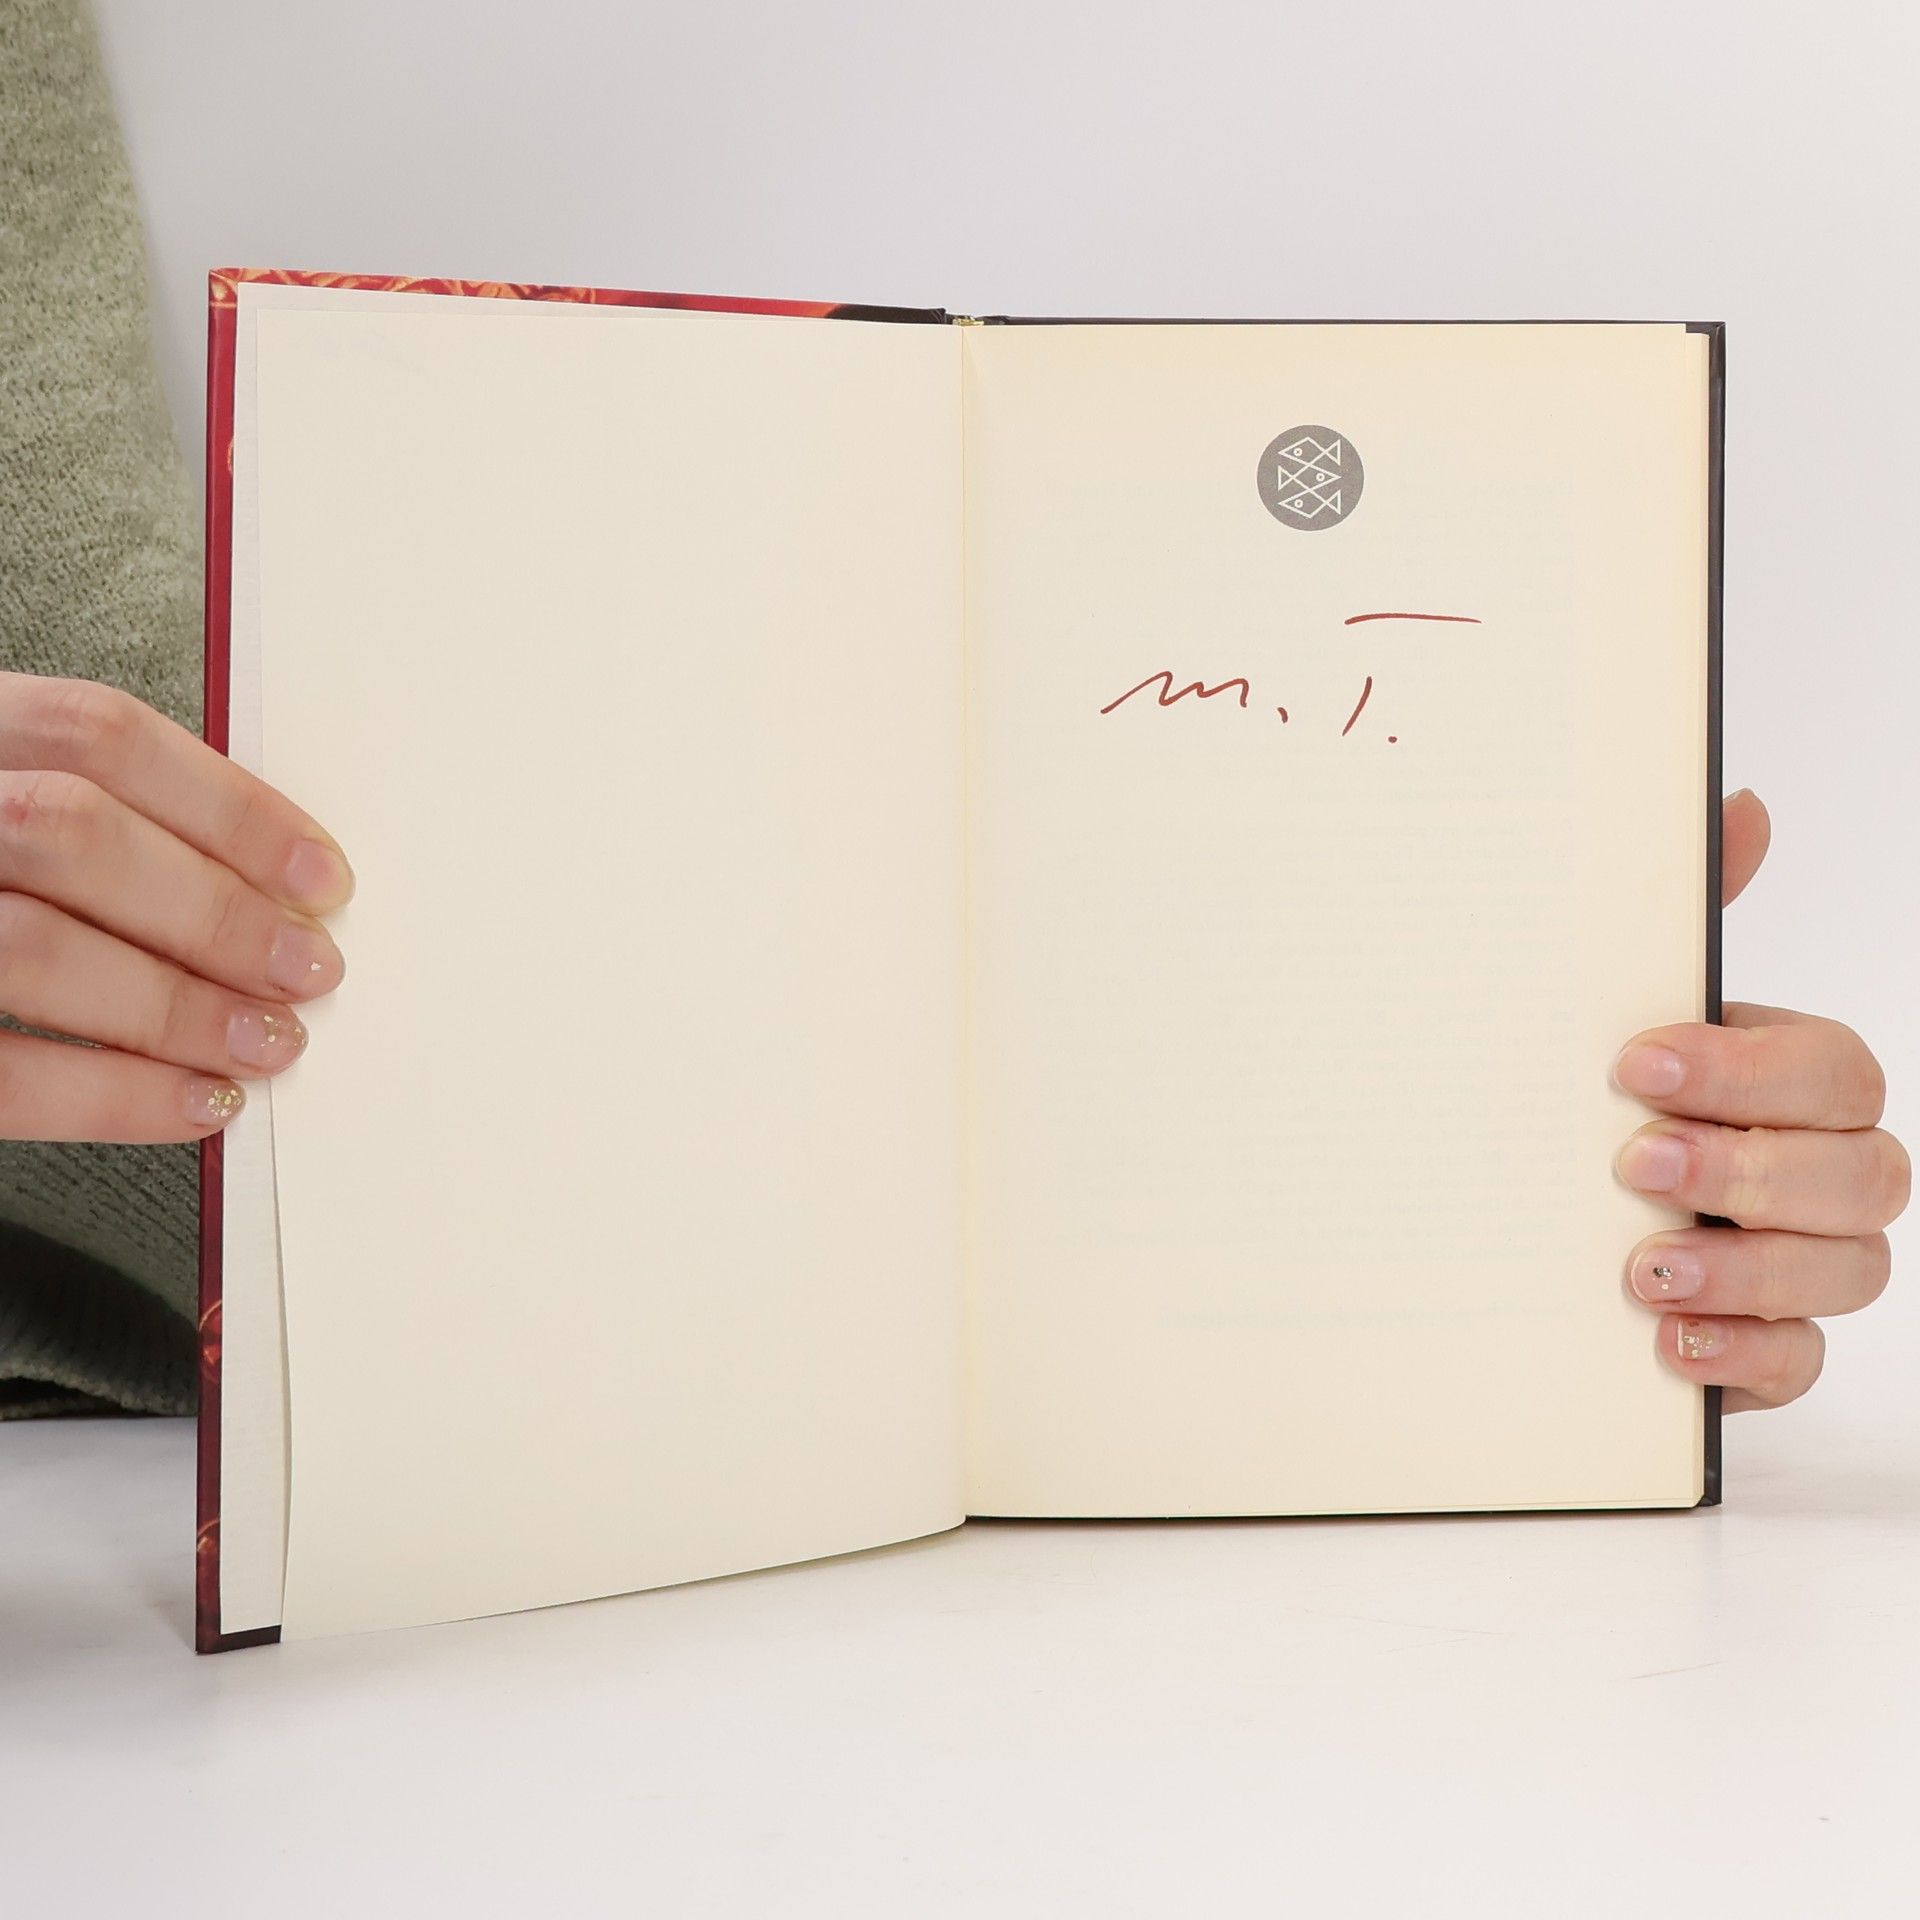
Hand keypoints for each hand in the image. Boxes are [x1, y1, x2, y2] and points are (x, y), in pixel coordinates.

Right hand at [0, 673, 350, 1141]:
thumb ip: (77, 814)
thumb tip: (259, 882)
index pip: (95, 734)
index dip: (228, 805)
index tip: (320, 875)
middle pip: (72, 833)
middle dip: (213, 910)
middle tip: (306, 968)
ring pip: (32, 947)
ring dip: (176, 1006)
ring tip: (266, 1043)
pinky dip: (109, 1096)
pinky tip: (192, 1103)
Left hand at [1611, 790, 1905, 1408]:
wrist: (1532, 1211)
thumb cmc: (1598, 1094)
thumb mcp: (1618, 999)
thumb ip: (1684, 915)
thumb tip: (1738, 804)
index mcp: (1792, 1080)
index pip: (1833, 1070)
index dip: (1746, 1071)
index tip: (1634, 1065)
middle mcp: (1821, 1170)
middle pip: (1863, 1175)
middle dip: (1749, 1169)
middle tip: (1632, 1164)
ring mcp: (1805, 1261)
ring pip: (1850, 1270)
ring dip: (1748, 1268)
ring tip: (1644, 1267)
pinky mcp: (1769, 1342)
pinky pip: (1802, 1360)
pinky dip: (1744, 1353)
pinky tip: (1670, 1342)